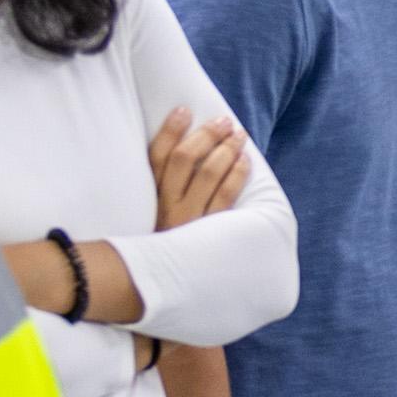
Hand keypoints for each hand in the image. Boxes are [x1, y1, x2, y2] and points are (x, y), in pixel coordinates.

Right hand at [150, 109, 251, 228]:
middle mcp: (167, 207)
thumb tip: (196, 145)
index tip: (184, 111)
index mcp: (151, 199)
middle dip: (205, 134)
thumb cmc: (177, 238)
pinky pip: (226, 194)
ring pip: (208, 173)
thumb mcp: (162, 216)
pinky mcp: (211, 231)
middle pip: (183, 159)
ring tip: (239, 135)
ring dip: (226, 148)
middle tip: (223, 121)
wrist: (183, 286)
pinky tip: (245, 160)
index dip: (169, 131)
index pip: (155, 157)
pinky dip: (238, 172)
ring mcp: (189, 219)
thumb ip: (169, 188)